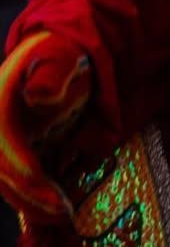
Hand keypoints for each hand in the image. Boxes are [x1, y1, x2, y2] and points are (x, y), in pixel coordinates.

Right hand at [0, 31, 90, 221]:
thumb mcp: (57, 54)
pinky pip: (9, 180)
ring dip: (30, 202)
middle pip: (3, 176)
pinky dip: (27, 197)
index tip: (57, 198)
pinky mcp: (3, 150)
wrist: (46, 58)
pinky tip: (51, 207)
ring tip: (61, 213)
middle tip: (64, 211)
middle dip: (32, 198)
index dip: (31, 180)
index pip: (7, 155)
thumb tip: (39, 95)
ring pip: (4, 183)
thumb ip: (52, 71)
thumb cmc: (55, 56)